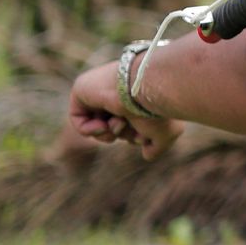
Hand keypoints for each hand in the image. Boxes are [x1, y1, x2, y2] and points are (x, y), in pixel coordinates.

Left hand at [67, 61, 184, 159]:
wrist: (146, 89)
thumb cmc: (158, 109)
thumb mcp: (167, 133)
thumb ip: (157, 146)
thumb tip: (147, 155)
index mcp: (138, 95)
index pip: (130, 123)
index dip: (134, 136)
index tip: (142, 138)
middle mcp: (119, 90)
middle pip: (113, 125)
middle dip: (123, 134)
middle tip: (134, 128)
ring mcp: (100, 89)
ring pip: (96, 124)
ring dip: (108, 133)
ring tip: (118, 123)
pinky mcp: (82, 89)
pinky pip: (78, 119)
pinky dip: (90, 130)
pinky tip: (103, 123)